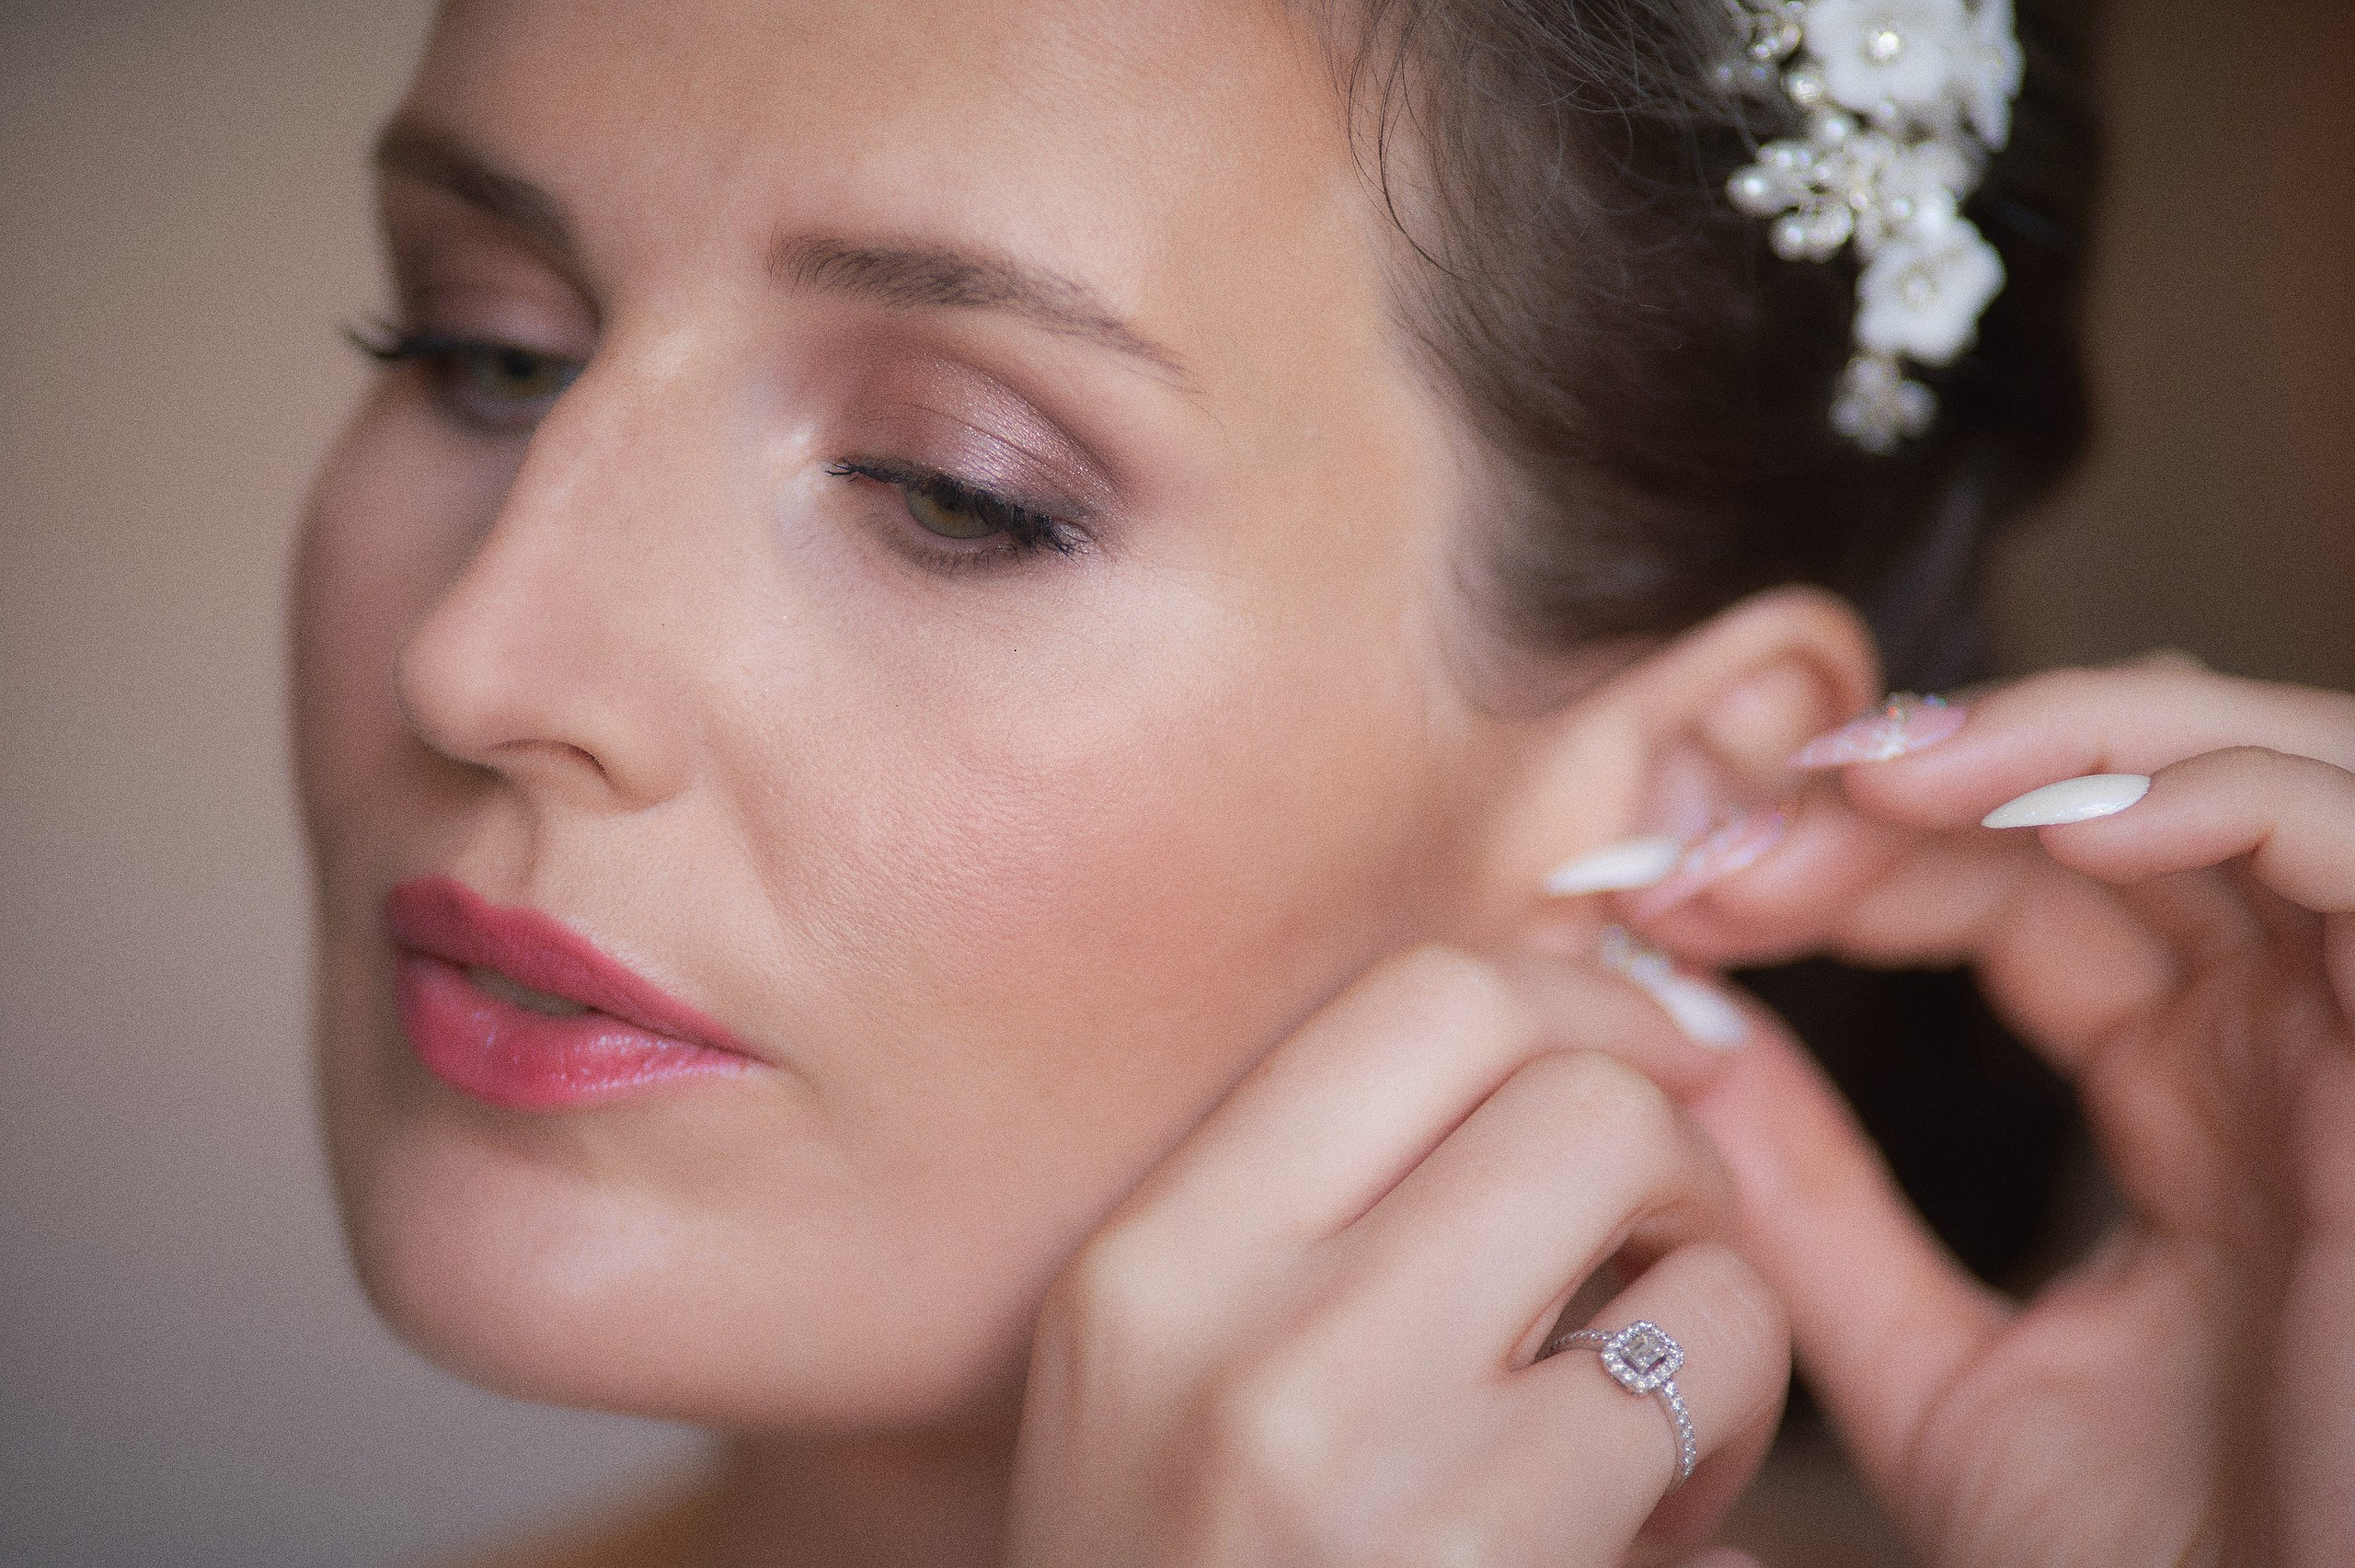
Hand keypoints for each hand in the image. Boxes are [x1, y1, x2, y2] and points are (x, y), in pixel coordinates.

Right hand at [1003, 948, 1789, 1567]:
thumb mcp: (1173, 1381)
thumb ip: (1328, 1207)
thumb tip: (1588, 1045)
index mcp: (1151, 1260)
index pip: (1425, 997)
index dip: (1585, 1002)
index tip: (1641, 1065)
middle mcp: (1235, 1340)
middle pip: (1584, 1098)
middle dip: (1677, 1164)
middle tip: (1653, 1263)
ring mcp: (1362, 1472)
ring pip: (1697, 1265)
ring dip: (1723, 1330)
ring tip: (1649, 1430)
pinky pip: (1710, 1426)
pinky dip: (1727, 1466)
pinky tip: (1648, 1543)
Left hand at [1650, 660, 2354, 1567]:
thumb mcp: (1936, 1373)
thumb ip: (1816, 1206)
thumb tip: (1678, 1042)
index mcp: (2181, 1094)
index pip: (1997, 894)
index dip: (1834, 861)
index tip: (1662, 893)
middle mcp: (2276, 1040)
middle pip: (2084, 815)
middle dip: (1895, 795)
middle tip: (1724, 834)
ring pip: (2232, 773)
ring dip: (2046, 742)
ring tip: (1870, 784)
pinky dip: (2218, 798)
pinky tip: (2065, 828)